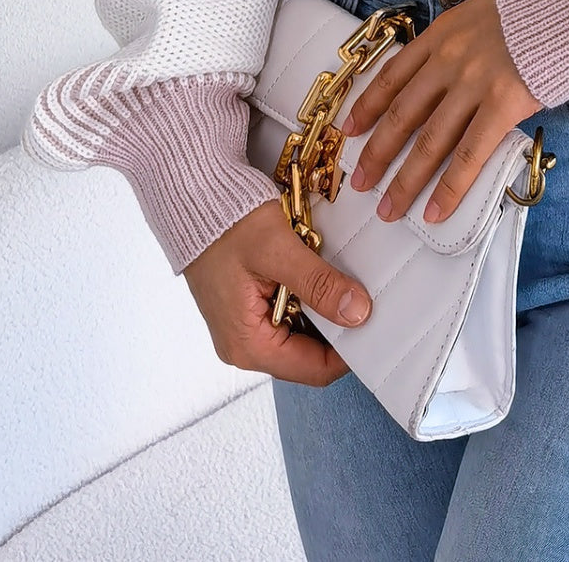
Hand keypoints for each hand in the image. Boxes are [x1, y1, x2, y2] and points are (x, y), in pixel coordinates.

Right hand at [182, 198, 373, 386]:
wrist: (192, 198)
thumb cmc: (225, 222)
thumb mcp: (278, 250)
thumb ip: (318, 284)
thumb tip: (357, 313)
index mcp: (248, 345)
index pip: (314, 369)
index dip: (350, 351)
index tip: (376, 324)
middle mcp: (245, 344)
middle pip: (311, 353)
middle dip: (339, 325)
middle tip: (364, 294)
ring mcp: (246, 326)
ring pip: (303, 331)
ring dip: (324, 306)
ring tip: (337, 276)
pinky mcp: (249, 307)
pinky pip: (291, 312)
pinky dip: (309, 294)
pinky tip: (316, 270)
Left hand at [340, 0, 543, 224]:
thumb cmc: (535, 8)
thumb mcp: (482, 13)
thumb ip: (461, 43)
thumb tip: (451, 77)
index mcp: (441, 34)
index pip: (392, 76)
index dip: (367, 106)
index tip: (349, 131)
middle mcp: (448, 59)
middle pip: (401, 113)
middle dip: (377, 153)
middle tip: (360, 183)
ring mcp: (473, 82)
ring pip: (429, 140)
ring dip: (405, 180)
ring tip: (389, 209)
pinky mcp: (503, 103)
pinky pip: (469, 153)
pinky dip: (449, 187)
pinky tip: (435, 210)